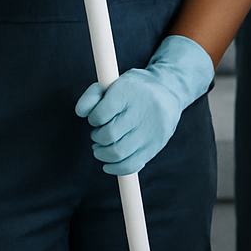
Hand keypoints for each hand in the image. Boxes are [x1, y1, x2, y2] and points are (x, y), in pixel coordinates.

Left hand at [75, 35, 213, 175]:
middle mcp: (143, 109)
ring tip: (103, 147)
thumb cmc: (134, 89)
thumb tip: (81, 112)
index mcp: (129, 90)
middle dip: (97, 137)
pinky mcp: (156, 145)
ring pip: (118, 152)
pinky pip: (131, 164)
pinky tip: (110, 162)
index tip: (97, 117)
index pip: (100, 114)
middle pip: (109, 135)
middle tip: (98, 134)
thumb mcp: (113, 83)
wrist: (169, 91)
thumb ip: (93, 96)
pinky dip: (115, 168)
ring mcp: (152, 129)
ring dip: (103, 154)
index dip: (93, 119)